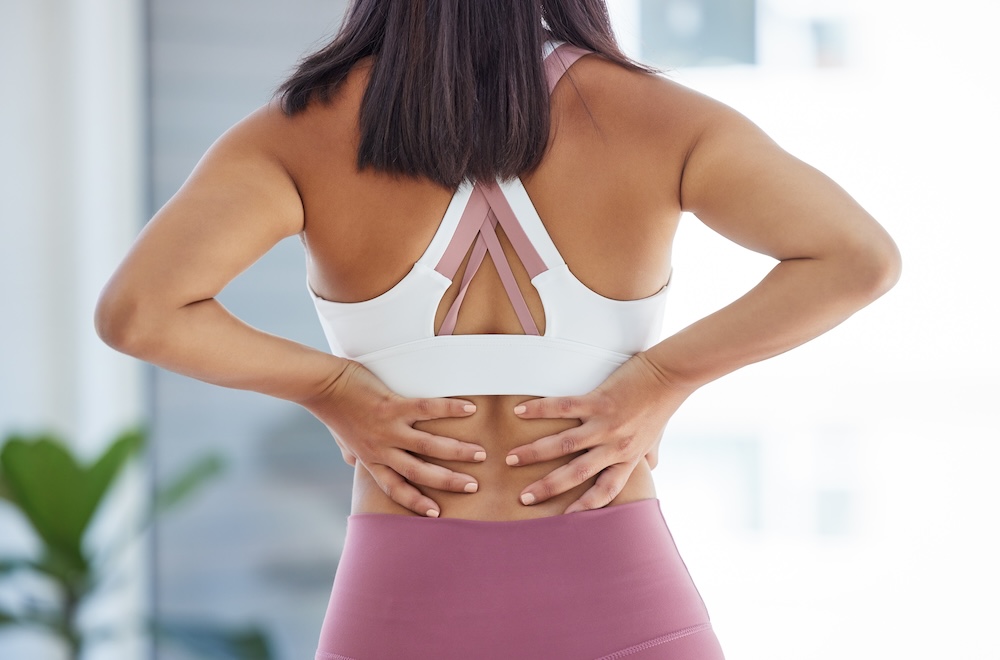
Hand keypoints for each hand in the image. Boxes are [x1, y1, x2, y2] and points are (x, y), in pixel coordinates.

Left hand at [300, 360, 486, 516]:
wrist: (322, 385)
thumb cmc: (334, 409)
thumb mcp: (342, 439)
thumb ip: (352, 452)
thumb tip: (351, 461)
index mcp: (371, 459)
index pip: (396, 488)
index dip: (416, 502)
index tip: (437, 514)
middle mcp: (381, 449)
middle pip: (419, 473)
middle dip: (448, 481)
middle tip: (473, 486)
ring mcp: (387, 429)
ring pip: (427, 446)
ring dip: (456, 452)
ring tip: (480, 454)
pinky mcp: (391, 406)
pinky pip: (425, 409)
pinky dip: (449, 410)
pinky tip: (469, 409)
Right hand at [506, 352, 695, 513]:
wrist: (671, 374)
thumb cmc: (661, 405)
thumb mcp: (656, 438)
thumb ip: (648, 456)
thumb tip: (650, 468)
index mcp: (628, 458)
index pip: (605, 490)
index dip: (585, 506)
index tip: (563, 518)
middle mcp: (616, 446)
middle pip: (577, 473)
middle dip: (548, 487)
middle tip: (524, 498)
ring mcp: (606, 424)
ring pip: (565, 444)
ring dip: (535, 453)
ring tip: (511, 459)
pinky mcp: (599, 401)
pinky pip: (565, 408)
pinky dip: (541, 410)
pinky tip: (520, 412)